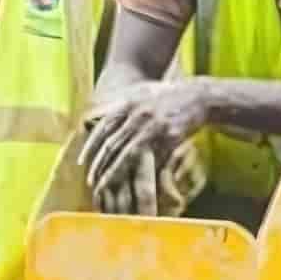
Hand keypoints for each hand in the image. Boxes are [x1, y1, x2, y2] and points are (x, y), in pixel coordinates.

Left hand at [78, 78, 213, 204]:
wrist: (199, 97)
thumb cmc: (168, 96)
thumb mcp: (141, 94)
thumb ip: (121, 106)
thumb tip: (96, 120)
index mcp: (128, 104)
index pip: (103, 128)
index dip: (90, 147)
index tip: (81, 162)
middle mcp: (139, 115)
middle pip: (113, 144)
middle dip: (99, 164)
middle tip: (91, 181)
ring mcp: (155, 127)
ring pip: (129, 154)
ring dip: (114, 172)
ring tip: (105, 186)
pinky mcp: (171, 137)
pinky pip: (154, 159)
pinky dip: (144, 173)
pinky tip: (136, 184)